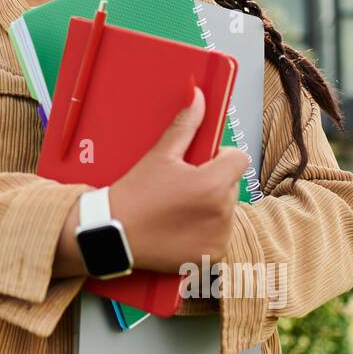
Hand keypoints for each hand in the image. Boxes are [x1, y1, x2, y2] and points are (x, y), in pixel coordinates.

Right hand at [107, 87, 248, 273]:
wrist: (112, 234)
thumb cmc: (134, 193)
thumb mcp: (159, 156)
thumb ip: (185, 126)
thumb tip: (198, 97)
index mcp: (212, 184)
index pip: (239, 160)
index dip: (222, 158)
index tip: (202, 162)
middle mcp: (221, 212)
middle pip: (232, 185)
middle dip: (214, 182)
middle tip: (182, 187)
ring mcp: (218, 237)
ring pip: (226, 211)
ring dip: (211, 208)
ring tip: (178, 210)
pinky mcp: (212, 256)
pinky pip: (219, 236)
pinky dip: (206, 232)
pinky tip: (180, 229)